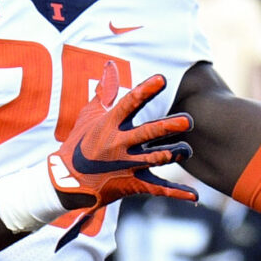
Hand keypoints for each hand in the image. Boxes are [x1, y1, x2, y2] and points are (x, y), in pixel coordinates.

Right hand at [47, 72, 195, 212]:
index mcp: (110, 124)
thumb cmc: (79, 143)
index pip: (129, 103)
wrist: (65, 181)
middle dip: (167, 128)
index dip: (145, 91)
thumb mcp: (89, 115)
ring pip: (155, 159)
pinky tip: (194, 196)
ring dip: (174, 154)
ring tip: (187, 151)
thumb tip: (110, 64)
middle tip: (188, 121)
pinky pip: (157, 189)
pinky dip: (176, 193)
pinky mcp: (132, 184)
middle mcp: (119, 144)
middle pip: (147, 133)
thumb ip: (106, 91)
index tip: (162, 79)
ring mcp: (126, 165)